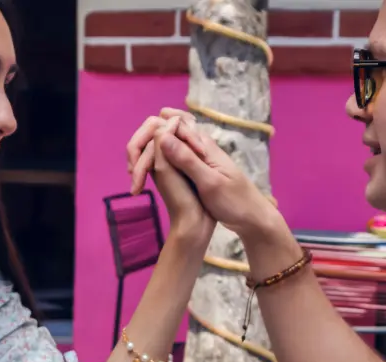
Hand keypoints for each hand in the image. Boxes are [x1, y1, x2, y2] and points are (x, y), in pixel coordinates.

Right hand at [128, 107, 282, 240]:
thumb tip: (162, 135)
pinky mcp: (194, 166)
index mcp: (203, 144)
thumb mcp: (210, 183)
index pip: (172, 121)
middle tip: (134, 173)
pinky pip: (169, 154)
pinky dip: (153, 163)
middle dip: (142, 143)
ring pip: (163, 141)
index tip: (143, 165)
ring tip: (136, 180)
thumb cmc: (234, 202)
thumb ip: (187, 160)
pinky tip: (146, 179)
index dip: (152, 136)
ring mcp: (195, 154)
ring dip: (145, 155)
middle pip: (163, 127)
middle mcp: (198, 144)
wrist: (251, 217)